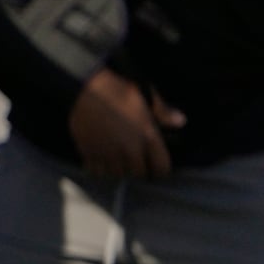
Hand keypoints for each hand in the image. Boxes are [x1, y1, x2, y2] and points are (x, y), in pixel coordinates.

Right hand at [68, 68, 184, 179]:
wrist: (82, 89)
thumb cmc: (116, 89)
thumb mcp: (144, 94)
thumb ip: (162, 111)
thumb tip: (181, 122)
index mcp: (147, 136)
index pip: (161, 168)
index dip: (160, 169)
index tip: (156, 165)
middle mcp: (129, 150)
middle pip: (138, 174)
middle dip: (138, 169)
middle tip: (135, 161)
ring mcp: (108, 154)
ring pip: (117, 174)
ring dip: (119, 170)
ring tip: (117, 161)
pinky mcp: (89, 154)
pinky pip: (97, 171)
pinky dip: (99, 169)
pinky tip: (100, 159)